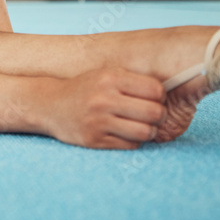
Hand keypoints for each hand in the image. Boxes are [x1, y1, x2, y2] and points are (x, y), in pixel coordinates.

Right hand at [39, 68, 167, 149]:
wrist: (50, 105)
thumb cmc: (84, 88)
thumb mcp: (104, 74)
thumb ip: (132, 79)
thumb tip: (169, 91)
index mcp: (110, 78)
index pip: (155, 89)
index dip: (160, 96)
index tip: (154, 99)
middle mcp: (104, 99)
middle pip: (154, 112)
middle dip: (159, 116)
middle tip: (154, 115)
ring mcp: (98, 121)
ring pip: (145, 132)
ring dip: (149, 131)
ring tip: (142, 126)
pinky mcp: (94, 140)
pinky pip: (130, 145)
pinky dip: (133, 141)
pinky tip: (126, 133)